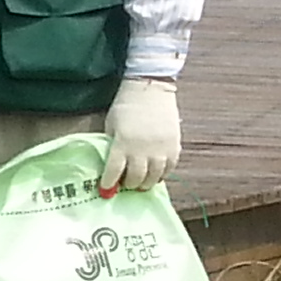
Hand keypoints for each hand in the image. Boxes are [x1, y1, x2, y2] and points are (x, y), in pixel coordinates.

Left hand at [100, 78, 181, 193]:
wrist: (150, 89)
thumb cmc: (125, 106)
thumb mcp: (111, 125)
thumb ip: (112, 144)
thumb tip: (112, 164)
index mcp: (122, 144)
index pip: (113, 171)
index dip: (108, 184)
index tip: (105, 191)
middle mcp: (142, 150)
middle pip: (135, 178)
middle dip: (128, 185)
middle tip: (124, 186)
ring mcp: (161, 149)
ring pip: (154, 177)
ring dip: (146, 183)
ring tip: (140, 184)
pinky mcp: (175, 146)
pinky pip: (170, 168)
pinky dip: (162, 175)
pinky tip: (156, 175)